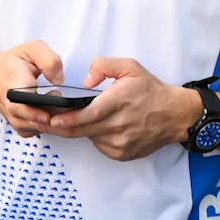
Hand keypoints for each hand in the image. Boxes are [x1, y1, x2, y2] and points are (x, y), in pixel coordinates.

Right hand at [0, 37, 72, 135]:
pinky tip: (59, 113)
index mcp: (14, 88)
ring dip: (57, 121)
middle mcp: (12, 108)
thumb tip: (59, 80)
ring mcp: (16, 120)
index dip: (43, 109)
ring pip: (41, 128)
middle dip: (58, 115)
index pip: (25, 106)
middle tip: (73, 103)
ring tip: (68, 106)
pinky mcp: (21, 126)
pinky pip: (39, 131)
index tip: (57, 100)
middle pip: (38, 121)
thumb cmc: (11, 63)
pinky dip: (51, 125)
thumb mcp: (31, 49)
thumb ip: (48, 60)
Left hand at [59, 55, 199, 160]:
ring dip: (81, 130)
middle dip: (61, 127)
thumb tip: (86, 81)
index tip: (52, 119)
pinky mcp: (121, 153)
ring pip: (89, 138)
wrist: (174, 115)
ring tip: (79, 119)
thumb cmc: (150, 90)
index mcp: (118, 102)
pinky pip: (100, 146)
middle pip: (81, 130)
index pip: (87, 115)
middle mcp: (118, 125)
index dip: (66, 119)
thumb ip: (104, 66)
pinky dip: (96, 136)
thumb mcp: (130, 67)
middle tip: (46, 122)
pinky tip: (103, 126)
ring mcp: (120, 143)